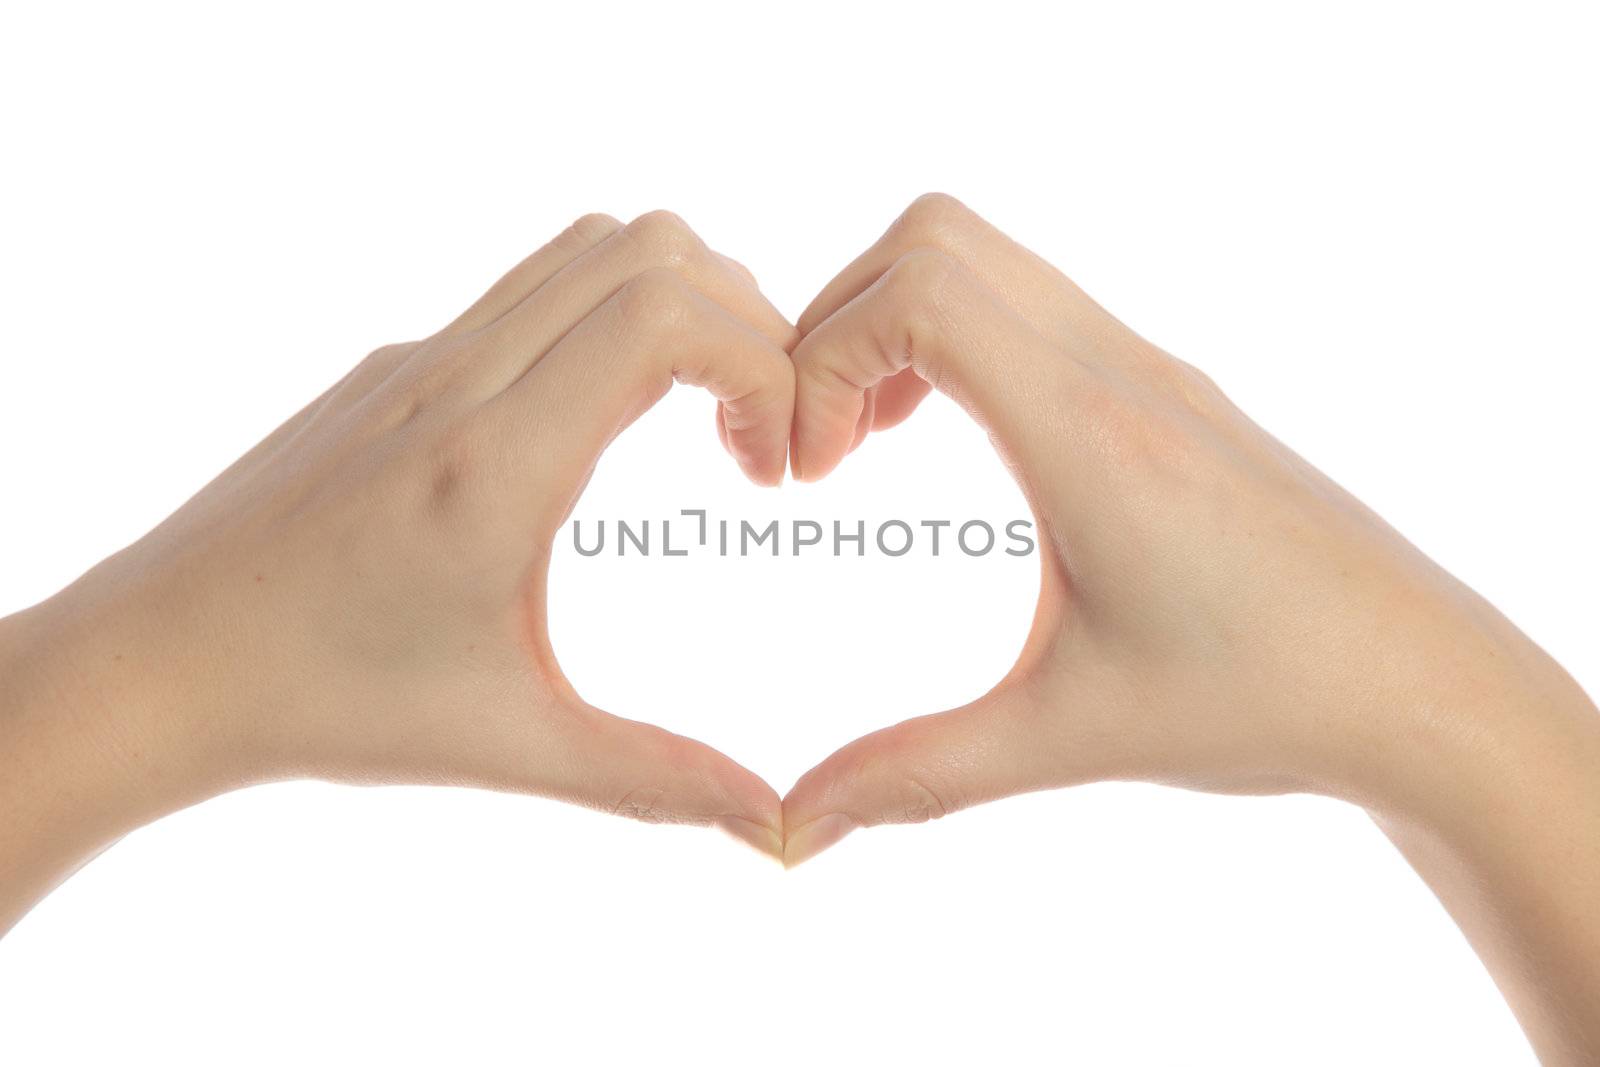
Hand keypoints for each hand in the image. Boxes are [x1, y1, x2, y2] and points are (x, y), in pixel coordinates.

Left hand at [1, 210, 795, 930]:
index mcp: (494, 465)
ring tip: (701, 416)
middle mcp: (458, 381)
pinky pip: (530, 287)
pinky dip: (609, 316)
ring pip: (587, 247)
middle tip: (756, 435)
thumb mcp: (512, 748)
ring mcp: (420, 358)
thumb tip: (776, 827)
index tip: (774, 465)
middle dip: (745, 322)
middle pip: (649, 250)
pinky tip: (604, 427)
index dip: (764, 365)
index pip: (666, 316)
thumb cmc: (326, 704)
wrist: (161, 661)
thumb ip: (659, 781)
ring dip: (678, 304)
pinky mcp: (398, 364)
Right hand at [779, 194, 1599, 1060]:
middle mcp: (1118, 372)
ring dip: (896, 325)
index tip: (808, 475)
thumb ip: (913, 777)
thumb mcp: (1068, 738)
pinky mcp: (1163, 389)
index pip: (924, 296)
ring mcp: (1148, 368)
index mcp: (1090, 434)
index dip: (823, 360)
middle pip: (937, 239)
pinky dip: (954, 341)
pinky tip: (945, 441)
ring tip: (865, 442)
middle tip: (818, 448)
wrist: (1419, 682)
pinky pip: (1032, 305)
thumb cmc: (1265, 700)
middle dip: (836, 324)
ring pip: (987, 258)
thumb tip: (791, 834)